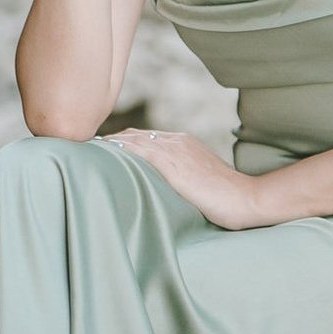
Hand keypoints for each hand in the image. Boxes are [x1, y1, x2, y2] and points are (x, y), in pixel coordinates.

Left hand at [97, 127, 259, 229]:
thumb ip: (179, 176)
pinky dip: (123, 151)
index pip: (143, 136)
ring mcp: (176, 151)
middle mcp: (177, 141)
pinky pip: (142, 152)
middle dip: (110, 141)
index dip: (121, 142)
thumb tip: (157, 186)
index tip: (101, 151)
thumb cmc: (227, 196)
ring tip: (86, 153)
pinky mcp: (175, 165)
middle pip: (133, 135)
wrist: (247, 198)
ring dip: (110, 145)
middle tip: (85, 151)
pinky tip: (106, 156)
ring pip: (134, 140)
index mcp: (182, 143)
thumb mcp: (198, 180)